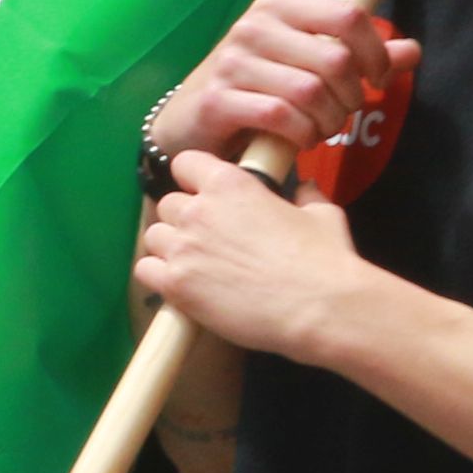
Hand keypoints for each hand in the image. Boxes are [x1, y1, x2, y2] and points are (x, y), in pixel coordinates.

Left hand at [137, 150, 390, 367]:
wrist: (321, 308)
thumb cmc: (326, 260)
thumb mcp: (323, 215)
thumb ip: (307, 196)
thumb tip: (307, 188)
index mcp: (229, 184)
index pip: (184, 163)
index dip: (193, 178)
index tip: (204, 194)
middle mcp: (198, 210)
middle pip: (168, 204)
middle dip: (184, 219)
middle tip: (209, 239)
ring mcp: (183, 247)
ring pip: (154, 236)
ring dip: (170, 247)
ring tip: (197, 265)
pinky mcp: (176, 284)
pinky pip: (145, 270)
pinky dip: (159, 275)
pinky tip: (182, 285)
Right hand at [163, 0, 414, 170]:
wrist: (189, 122)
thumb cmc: (258, 88)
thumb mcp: (307, 63)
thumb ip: (359, 56)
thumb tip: (412, 51)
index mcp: (278, 5)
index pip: (348, 15)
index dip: (376, 52)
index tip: (375, 80)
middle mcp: (251, 26)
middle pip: (336, 60)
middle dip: (350, 97)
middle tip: (341, 113)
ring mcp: (231, 62)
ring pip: (310, 92)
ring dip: (328, 122)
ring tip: (321, 129)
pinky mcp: (217, 100)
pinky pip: (280, 117)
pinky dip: (301, 134)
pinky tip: (299, 138)